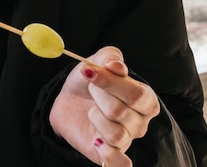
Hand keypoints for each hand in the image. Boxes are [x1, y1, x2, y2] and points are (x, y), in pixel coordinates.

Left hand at [49, 46, 159, 166]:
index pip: (137, 94)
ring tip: (91, 110)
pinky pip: (120, 162)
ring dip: (94, 117)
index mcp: (144, 97)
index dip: (111, 83)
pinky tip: (96, 141)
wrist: (68, 100)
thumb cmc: (88, 81)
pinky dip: (108, 154)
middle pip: (120, 112)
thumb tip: (116, 66)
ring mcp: (127, 139)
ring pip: (115, 134)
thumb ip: (108, 57)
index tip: (89, 71)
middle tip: (90, 89)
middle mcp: (140, 121)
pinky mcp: (112, 154)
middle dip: (97, 96)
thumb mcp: (95, 62)